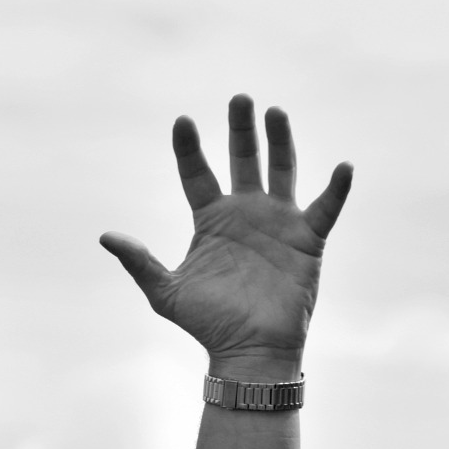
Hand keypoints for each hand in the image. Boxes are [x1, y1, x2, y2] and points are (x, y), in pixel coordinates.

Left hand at [100, 96, 351, 377]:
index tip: (182, 121)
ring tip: (274, 111)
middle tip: (239, 98)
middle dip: (241, 128)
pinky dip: (337, 188)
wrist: (248, 351)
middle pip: (243, 159)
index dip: (189, 148)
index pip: (197, 174)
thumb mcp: (165, 292)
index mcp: (210, 220)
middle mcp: (245, 213)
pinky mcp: (308, 240)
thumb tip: (104, 236)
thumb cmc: (207, 324)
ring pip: (281, 170)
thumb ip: (138, 262)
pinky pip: (326, 207)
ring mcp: (278, 223)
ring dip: (280, 140)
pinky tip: (343, 166)